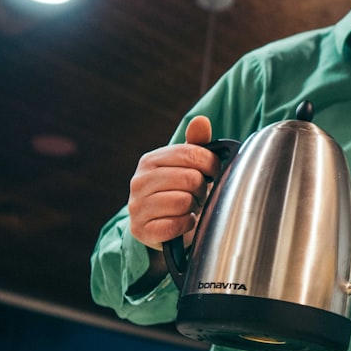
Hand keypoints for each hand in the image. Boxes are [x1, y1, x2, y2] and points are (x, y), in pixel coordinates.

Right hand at [127, 116, 220, 248]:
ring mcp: (136, 206)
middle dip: (202, 188)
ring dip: (193, 207)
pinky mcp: (140, 230)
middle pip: (190, 178)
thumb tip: (201, 120)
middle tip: (198, 193)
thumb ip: (196, 144)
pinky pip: (175, 225)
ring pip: (183, 201)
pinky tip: (183, 221)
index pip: (190, 153)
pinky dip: (186, 224)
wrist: (162, 225)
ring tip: (188, 206)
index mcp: (150, 160)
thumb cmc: (179, 190)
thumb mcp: (187, 166)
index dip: (210, 163)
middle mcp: (138, 181)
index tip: (214, 172)